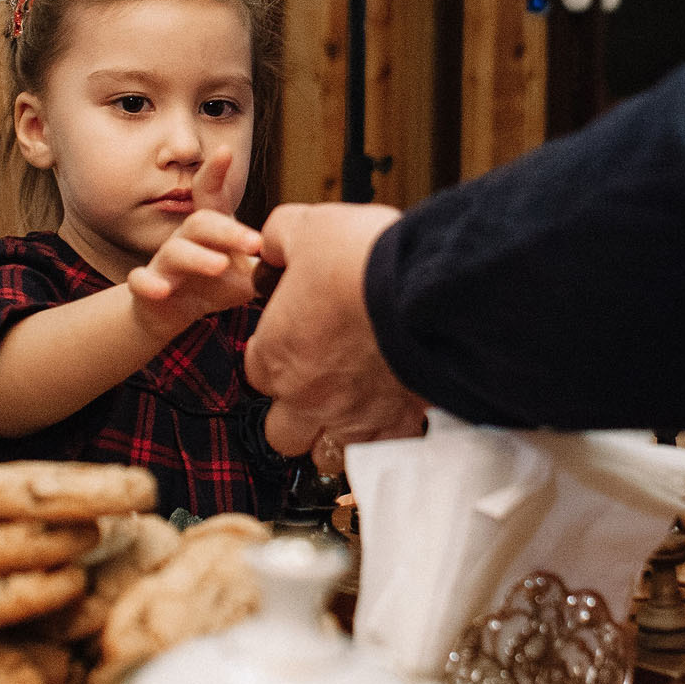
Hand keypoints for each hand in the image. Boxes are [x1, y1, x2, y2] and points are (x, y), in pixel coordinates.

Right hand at [128, 163, 262, 325]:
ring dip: (198, 257)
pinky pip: (141, 282)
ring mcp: (165, 262)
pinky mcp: (148, 287)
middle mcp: (185, 238)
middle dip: (227, 231)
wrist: (170, 313)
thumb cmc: (214, 284)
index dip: (215, 172)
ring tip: (220, 265)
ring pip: (175, 251)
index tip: (226, 152)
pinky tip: (162, 290)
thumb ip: (272, 259)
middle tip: (255, 243)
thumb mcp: (248, 270)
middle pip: (201, 222)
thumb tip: (314, 249)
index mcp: (210, 230)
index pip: (211, 195)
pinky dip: (149, 284)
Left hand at [245, 202, 426, 471]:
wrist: (426, 286)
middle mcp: (307, 397)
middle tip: (320, 385)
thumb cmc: (363, 260)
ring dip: (335, 436)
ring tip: (355, 408)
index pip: (257, 373)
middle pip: (282, 433)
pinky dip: (385, 438)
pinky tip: (395, 411)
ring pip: (327, 456)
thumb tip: (270, 242)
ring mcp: (352, 417)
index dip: (275, 356)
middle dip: (297, 415)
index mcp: (276, 354)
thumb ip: (279, 236)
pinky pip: (383, 451)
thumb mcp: (308, 227)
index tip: (296, 339)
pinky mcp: (397, 423)